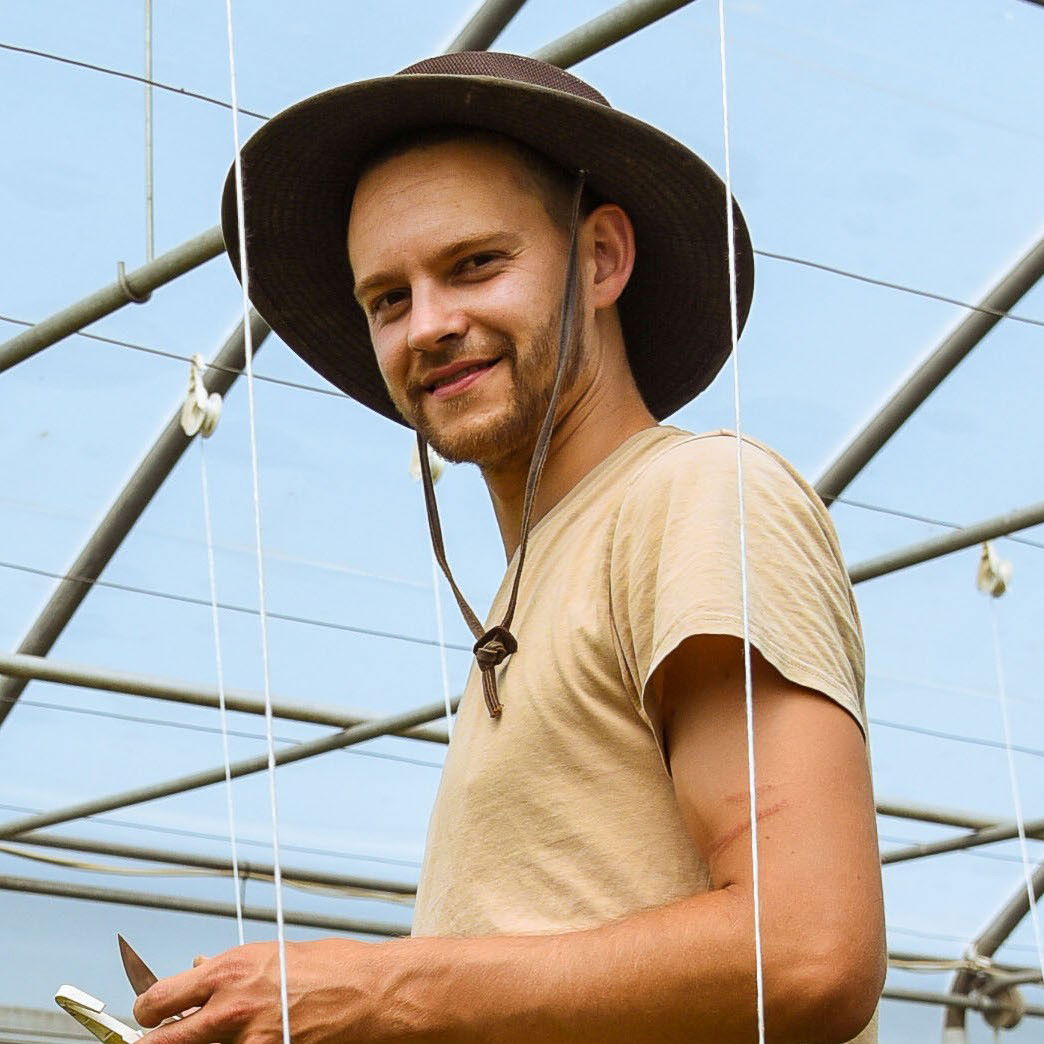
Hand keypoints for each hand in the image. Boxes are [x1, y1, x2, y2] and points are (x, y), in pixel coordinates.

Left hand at [133, 937, 391, 1042]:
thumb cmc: (332, 968)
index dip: (148, 1011)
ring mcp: (247, 1042)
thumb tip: (198, 972)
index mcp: (229, 972)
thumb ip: (229, 971)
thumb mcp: (271, 956)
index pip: (156, 1000)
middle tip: (158, 1040)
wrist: (370, 993)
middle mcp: (230, 1009)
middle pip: (159, 1043)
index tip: (150, 1014)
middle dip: (154, 1043)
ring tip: (209, 1039)